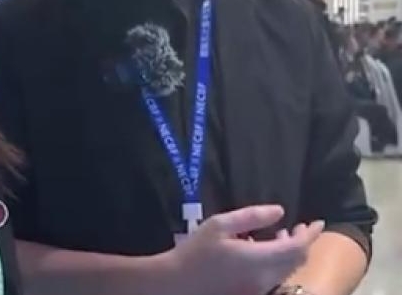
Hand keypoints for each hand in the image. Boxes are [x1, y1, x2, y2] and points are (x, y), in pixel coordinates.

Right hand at [169, 205, 323, 294]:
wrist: (178, 283)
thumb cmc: (196, 251)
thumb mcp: (219, 225)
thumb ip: (251, 216)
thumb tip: (280, 211)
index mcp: (259, 259)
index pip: (297, 248)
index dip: (310, 234)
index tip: (318, 222)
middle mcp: (265, 278)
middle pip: (296, 261)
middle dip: (302, 242)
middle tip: (300, 226)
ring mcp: (259, 289)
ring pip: (287, 270)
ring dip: (290, 252)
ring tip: (281, 234)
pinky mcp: (251, 293)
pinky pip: (275, 277)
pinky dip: (278, 262)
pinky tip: (263, 250)